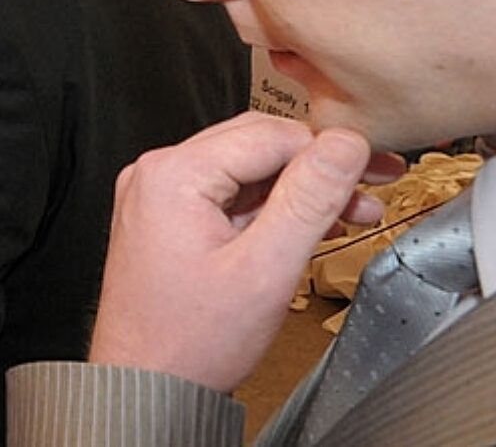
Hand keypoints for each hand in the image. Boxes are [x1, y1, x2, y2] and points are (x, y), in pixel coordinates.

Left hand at [87, 112, 403, 391]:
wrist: (145, 386)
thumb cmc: (188, 342)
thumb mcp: (265, 269)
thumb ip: (308, 201)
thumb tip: (343, 146)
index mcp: (172, 174)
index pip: (269, 135)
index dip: (329, 150)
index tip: (374, 168)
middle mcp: (157, 174)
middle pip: (256, 146)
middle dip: (319, 167)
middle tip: (371, 187)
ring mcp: (158, 196)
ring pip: (245, 171)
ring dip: (299, 189)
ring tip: (350, 212)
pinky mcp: (166, 218)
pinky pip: (227, 196)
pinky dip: (270, 208)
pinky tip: (307, 224)